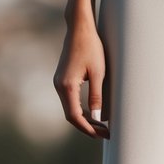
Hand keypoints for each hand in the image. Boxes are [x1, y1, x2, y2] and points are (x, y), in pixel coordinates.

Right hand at [53, 18, 109, 138]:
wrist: (79, 28)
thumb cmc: (91, 47)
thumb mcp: (98, 72)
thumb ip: (96, 96)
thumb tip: (98, 118)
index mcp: (67, 86)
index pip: (75, 117)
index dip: (88, 128)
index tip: (103, 134)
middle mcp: (59, 86)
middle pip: (70, 115)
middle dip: (87, 126)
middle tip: (104, 133)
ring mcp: (58, 82)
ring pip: (69, 108)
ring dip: (84, 119)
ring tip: (101, 125)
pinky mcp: (62, 78)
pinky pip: (69, 99)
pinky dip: (80, 109)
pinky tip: (92, 112)